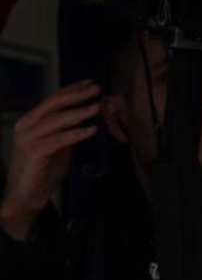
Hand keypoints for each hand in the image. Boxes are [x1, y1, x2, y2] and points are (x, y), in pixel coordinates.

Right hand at [1, 80, 99, 239]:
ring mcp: (27, 139)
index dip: (71, 90)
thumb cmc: (42, 171)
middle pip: (54, 105)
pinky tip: (92, 131)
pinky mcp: (33, 153)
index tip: (89, 83)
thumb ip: (65, 129)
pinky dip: (76, 134)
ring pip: (57, 120)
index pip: (52, 100)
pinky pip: (59, 140)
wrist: (25, 196)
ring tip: (97, 108)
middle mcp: (26, 126)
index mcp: (30, 121)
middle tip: (97, 89)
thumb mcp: (57, 144)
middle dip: (77, 95)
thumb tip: (83, 116)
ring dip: (79, 112)